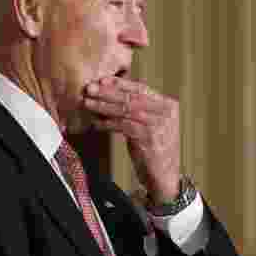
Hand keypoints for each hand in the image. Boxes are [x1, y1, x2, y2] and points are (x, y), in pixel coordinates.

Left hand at [84, 76, 180, 201]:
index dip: (120, 83)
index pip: (141, 89)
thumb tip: (111, 93)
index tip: (102, 80)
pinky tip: (97, 123)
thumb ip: (138, 109)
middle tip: (90, 89)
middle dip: (108, 92)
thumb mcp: (150, 124)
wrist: (165, 175)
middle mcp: (165, 113)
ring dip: (104, 106)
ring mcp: (159, 125)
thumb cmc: (155, 148)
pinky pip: (124, 126)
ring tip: (88, 104)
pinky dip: (108, 124)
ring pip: (126, 110)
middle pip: (132, 98)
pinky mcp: (149, 138)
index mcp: (167, 105)